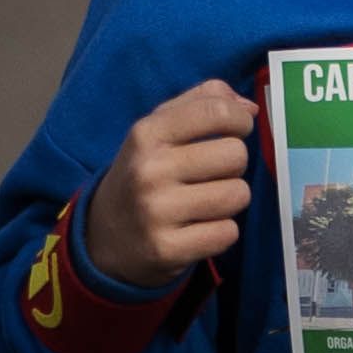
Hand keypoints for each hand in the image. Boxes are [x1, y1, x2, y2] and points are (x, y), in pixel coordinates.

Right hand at [83, 79, 258, 288]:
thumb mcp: (158, 130)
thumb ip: (201, 103)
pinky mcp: (167, 250)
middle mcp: (149, 170)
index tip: (236, 131)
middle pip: (235, 154)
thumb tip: (249, 108)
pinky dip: (222, 232)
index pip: (217, 112)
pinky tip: (199, 228)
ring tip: (206, 202)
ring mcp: (157, 212)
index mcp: (146, 133)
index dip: (240, 120)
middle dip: (233, 165)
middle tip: (212, 174)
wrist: (103, 237)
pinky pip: (228, 233)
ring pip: (237, 195)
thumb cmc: (143, 174)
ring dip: (231, 199)